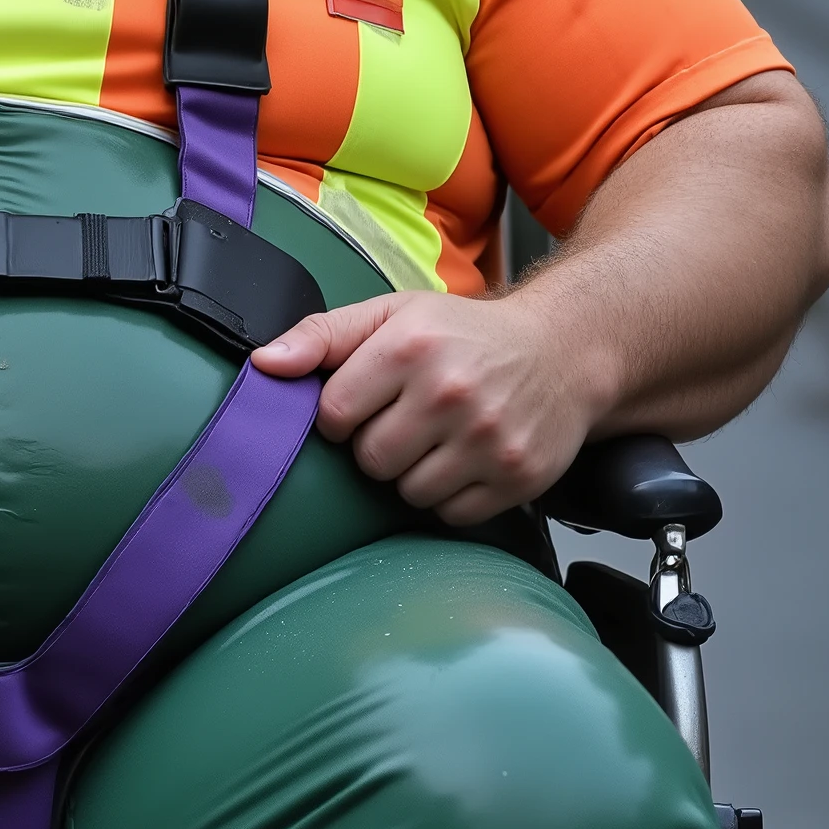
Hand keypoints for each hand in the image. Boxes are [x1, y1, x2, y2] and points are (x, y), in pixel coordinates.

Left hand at [252, 290, 602, 525]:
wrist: (564, 350)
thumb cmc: (467, 335)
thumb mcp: (393, 315)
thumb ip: (322, 335)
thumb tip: (264, 364)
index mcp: (409, 348)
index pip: (333, 416)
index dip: (344, 415)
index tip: (368, 402)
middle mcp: (450, 392)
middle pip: (370, 460)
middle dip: (381, 445)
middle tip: (410, 420)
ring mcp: (488, 439)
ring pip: (409, 492)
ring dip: (416, 473)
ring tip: (441, 437)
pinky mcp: (516, 476)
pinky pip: (451, 513)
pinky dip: (453, 495)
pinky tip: (467, 458)